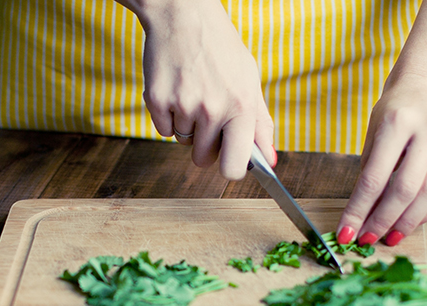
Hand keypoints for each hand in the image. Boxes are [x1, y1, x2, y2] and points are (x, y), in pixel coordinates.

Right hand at [127, 0, 276, 177]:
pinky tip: (177, 89)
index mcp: (242, 106)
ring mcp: (183, 106)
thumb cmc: (220, 47)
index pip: (234, 168)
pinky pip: (163, 130)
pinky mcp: (157, 101)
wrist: (183, 15)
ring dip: (187, 126)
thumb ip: (260, 123)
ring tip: (193, 93)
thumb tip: (269, 160)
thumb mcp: (250, 80)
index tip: (227, 159)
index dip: (229, 168)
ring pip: (183, 142)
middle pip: (203, 159)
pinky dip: (168, 116)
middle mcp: (213, 109)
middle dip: (206, 146)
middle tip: (208, 117)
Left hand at [336, 74, 426, 246]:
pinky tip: (413, 220)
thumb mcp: (373, 134)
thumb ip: (370, 173)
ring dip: (408, 221)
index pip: (374, 176)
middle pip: (406, 188)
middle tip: (369, 239)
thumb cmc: (394, 112)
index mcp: (398, 121)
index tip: (346, 232)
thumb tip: (362, 218)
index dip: (359, 210)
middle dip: (384, 220)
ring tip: (391, 236)